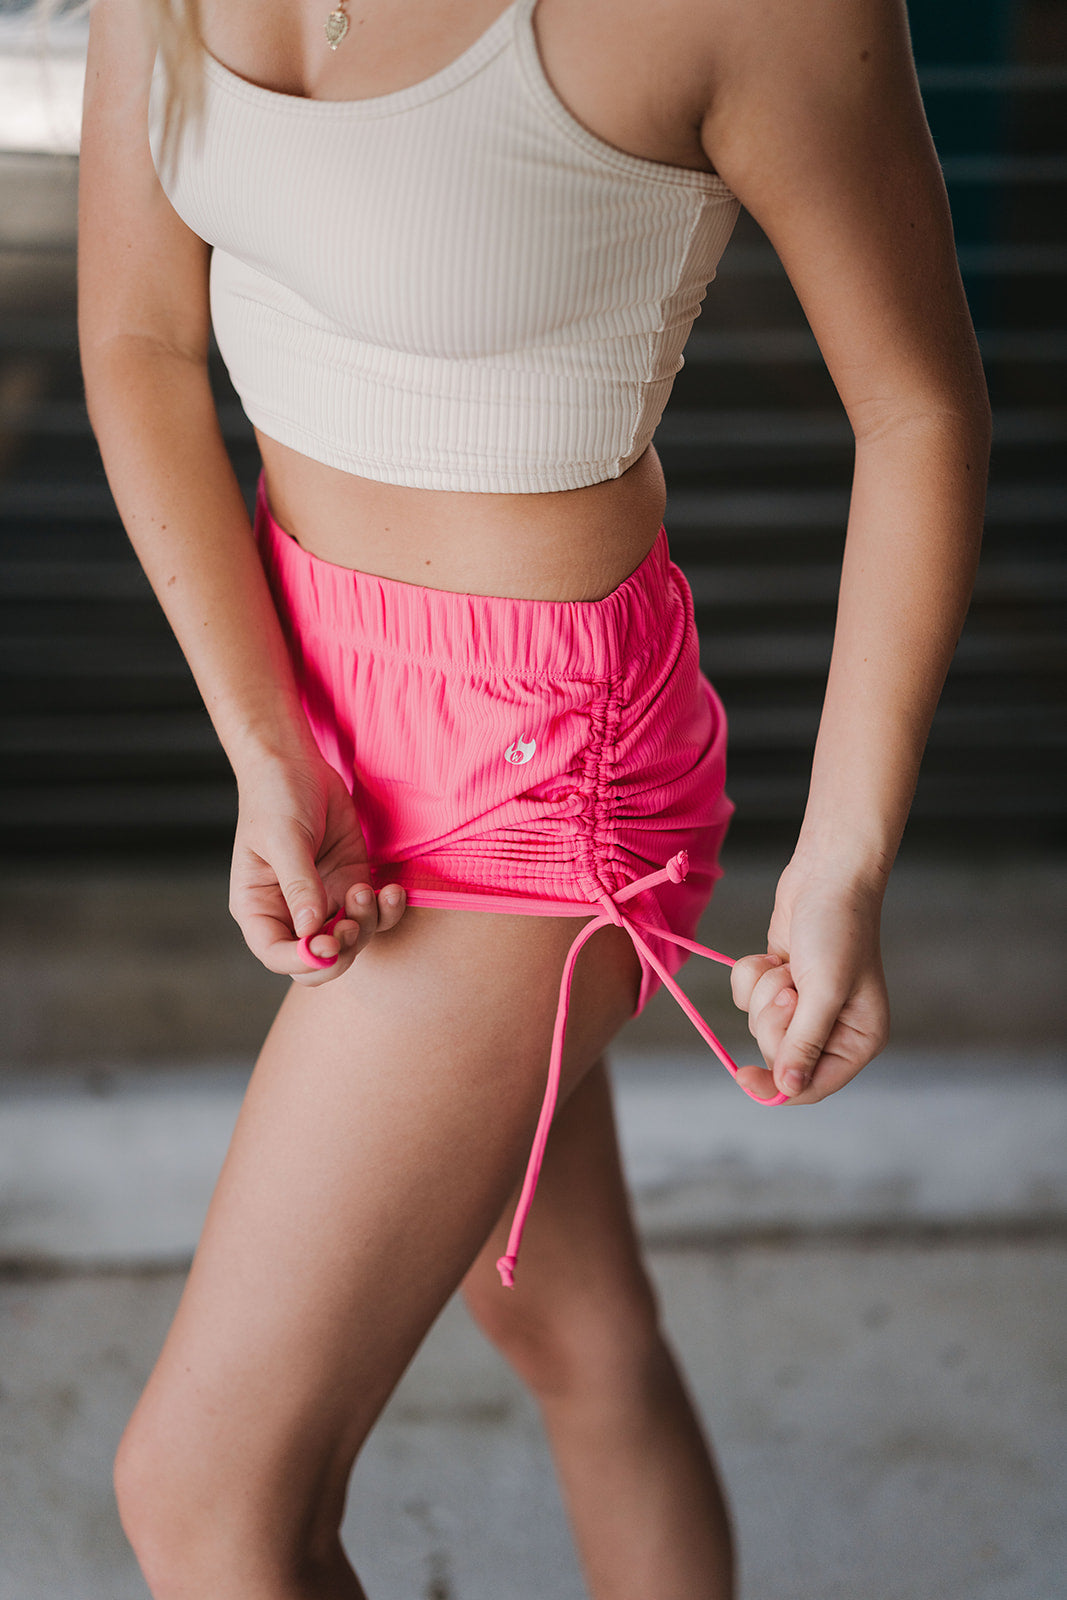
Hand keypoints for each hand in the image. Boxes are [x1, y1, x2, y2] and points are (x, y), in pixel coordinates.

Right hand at [229, 748, 405, 982]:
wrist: (297, 766)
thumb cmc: (275, 798)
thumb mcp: (284, 839)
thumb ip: (299, 884)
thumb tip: (313, 930)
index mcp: (259, 908)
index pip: (276, 954)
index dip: (302, 961)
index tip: (327, 945)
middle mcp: (290, 913)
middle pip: (317, 961)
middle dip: (340, 952)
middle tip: (353, 925)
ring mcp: (324, 901)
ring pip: (352, 941)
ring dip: (367, 925)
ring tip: (368, 890)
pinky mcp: (351, 885)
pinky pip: (375, 914)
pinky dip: (388, 910)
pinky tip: (393, 890)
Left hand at [730, 862, 889, 1103]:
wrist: (826, 873)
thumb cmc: (837, 929)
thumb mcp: (824, 991)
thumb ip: (804, 1043)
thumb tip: (789, 1088)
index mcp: (858, 1039)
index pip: (813, 1085)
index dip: (777, 1086)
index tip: (742, 1076)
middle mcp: (833, 1028)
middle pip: (779, 1053)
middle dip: (773, 1017)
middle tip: (790, 986)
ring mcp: (804, 1004)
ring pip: (758, 1023)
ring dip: (762, 992)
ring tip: (789, 964)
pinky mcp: (780, 981)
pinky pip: (746, 997)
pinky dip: (752, 975)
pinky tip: (774, 954)